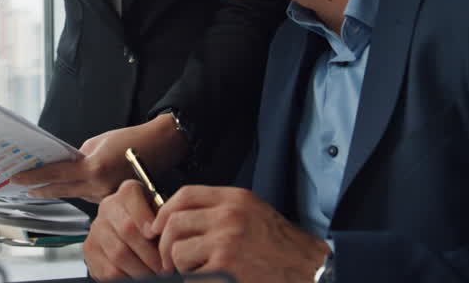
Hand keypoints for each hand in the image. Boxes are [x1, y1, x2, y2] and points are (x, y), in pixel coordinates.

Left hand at [10, 113, 185, 202]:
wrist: (160, 146)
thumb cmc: (130, 139)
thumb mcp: (97, 141)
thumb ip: (78, 156)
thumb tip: (63, 165)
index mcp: (93, 169)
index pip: (55, 176)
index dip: (33, 177)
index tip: (16, 178)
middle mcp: (99, 188)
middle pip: (61, 190)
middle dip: (40, 188)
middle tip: (21, 186)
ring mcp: (106, 197)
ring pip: (75, 194)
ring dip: (59, 189)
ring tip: (39, 184)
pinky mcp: (113, 199)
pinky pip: (89, 196)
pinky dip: (79, 189)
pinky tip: (70, 184)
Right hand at [84, 179, 162, 279]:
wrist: (125, 231)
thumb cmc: (149, 223)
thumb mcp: (159, 214)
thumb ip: (163, 220)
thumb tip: (170, 237)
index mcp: (127, 192)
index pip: (131, 198)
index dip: (144, 217)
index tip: (156, 234)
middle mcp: (108, 207)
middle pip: (126, 229)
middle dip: (150, 254)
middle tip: (164, 268)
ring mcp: (96, 229)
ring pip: (118, 254)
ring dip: (141, 270)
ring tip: (154, 275)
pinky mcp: (90, 250)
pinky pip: (109, 271)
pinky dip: (127, 278)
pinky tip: (138, 276)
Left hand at [153, 185, 328, 281]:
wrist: (311, 269)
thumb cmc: (283, 247)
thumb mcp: (254, 213)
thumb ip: (222, 211)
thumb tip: (183, 219)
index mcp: (235, 199)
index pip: (185, 194)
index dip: (164, 211)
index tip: (157, 228)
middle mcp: (229, 215)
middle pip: (174, 222)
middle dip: (165, 245)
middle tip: (169, 262)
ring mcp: (226, 241)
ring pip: (178, 250)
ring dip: (180, 267)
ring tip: (195, 273)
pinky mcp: (225, 267)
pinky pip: (190, 274)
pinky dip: (192, 279)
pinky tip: (208, 280)